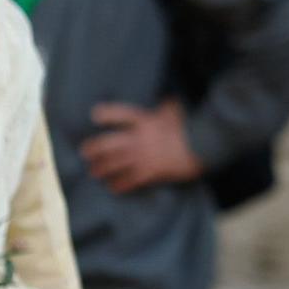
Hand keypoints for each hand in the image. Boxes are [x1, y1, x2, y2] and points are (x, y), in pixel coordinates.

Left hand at [81, 100, 202, 193]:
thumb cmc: (192, 126)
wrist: (204, 145)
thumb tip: (167, 100)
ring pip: (116, 163)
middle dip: (95, 148)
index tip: (95, 115)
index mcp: (145, 120)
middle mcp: (139, 138)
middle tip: (84, 152)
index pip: (121, 114)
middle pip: (110, 143)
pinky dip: (120, 185)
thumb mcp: (178, 111)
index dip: (107, 114)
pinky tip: (113, 188)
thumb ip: (167, 107)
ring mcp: (144, 156)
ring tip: (94, 172)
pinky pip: (131, 180)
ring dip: (103, 168)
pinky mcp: (152, 172)